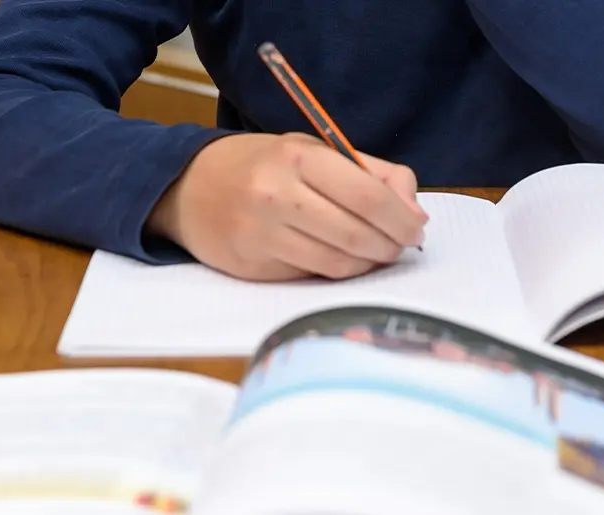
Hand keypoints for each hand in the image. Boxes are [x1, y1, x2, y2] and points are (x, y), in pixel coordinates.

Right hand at [149, 132, 428, 280]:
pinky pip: (312, 275)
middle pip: (357, 235)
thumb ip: (372, 173)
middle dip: (390, 246)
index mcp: (298, 157)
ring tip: (374, 252)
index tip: (415, 229)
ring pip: (338, 263)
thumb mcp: (314, 150)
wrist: (188, 188)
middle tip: (400, 246)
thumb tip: (415, 213)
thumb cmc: (264, 166)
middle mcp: (278, 195)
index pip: (368, 196)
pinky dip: (336, 271)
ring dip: (367, 263)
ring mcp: (262, 234)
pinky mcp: (253, 266)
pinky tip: (339, 258)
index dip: (401, 220)